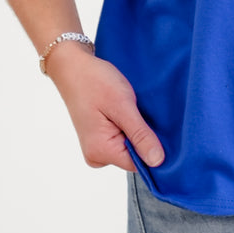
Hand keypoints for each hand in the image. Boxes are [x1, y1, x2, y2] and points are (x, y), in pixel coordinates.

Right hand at [46, 44, 164, 171]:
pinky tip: (127, 111)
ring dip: (136, 129)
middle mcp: (97, 156)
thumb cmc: (96, 82)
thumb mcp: (123, 106)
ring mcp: (97, 148)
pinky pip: (122, 139)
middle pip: (134, 156)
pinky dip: (129, 126)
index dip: (153, 146)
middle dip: (144, 136)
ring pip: (129, 146)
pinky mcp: (99, 138)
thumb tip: (158, 161)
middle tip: (143, 111)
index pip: (139, 164)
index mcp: (101, 152)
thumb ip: (140, 135)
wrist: (74, 68)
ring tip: (133, 109)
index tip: (159, 126)